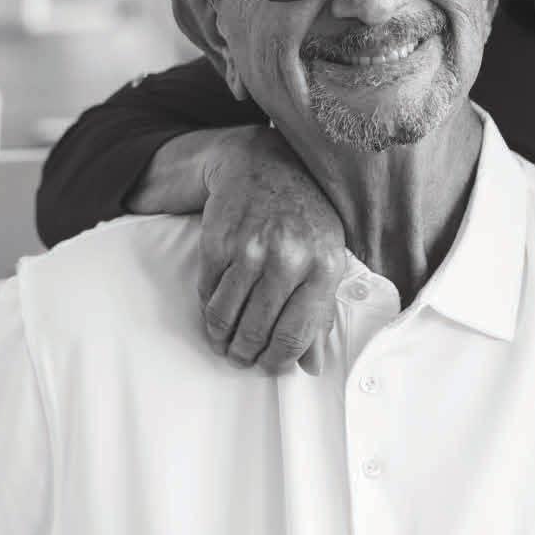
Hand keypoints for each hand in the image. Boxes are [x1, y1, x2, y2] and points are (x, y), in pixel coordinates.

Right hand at [197, 126, 344, 373]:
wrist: (264, 168)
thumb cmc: (303, 218)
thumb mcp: (326, 256)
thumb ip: (321, 312)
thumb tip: (311, 365)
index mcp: (324, 265)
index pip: (296, 333)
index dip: (278, 360)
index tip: (268, 366)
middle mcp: (289, 257)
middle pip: (257, 331)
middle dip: (246, 354)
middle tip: (241, 357)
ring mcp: (251, 249)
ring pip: (226, 317)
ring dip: (222, 338)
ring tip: (226, 342)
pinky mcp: (219, 243)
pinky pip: (208, 294)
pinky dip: (210, 309)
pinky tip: (218, 309)